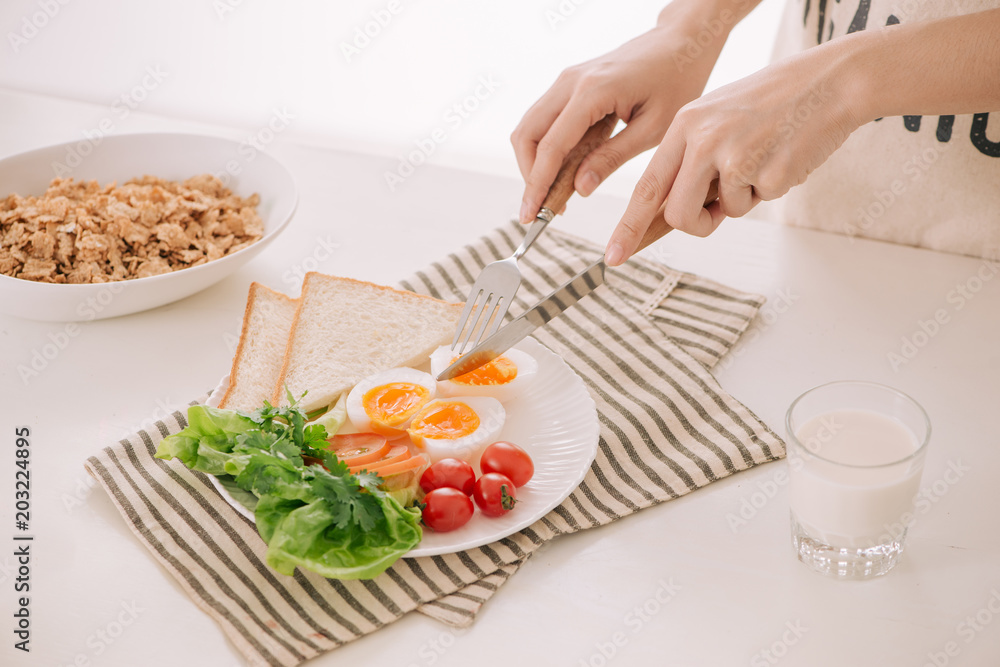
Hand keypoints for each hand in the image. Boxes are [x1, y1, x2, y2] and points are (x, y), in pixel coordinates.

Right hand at [511, 1, 734, 223]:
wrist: (681, 42)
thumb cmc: (677, 80)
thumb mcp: (654, 128)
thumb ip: (613, 157)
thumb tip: (580, 188)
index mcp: (592, 91)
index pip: (551, 146)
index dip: (537, 184)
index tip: (531, 215)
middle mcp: (571, 81)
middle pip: (527, 135)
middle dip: (529, 175)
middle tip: (541, 209)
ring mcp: (567, 80)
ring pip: (530, 127)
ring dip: (534, 163)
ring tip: (554, 194)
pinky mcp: (570, 83)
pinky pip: (544, 119)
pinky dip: (545, 148)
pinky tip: (564, 171)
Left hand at [605, 41, 862, 265]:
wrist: (828, 82)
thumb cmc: (769, 105)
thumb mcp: (715, 120)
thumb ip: (688, 164)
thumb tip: (665, 216)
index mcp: (684, 125)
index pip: (647, 187)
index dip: (629, 226)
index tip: (613, 256)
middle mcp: (703, 140)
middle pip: (678, 214)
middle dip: (696, 224)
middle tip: (715, 214)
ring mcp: (735, 155)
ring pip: (722, 212)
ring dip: (739, 201)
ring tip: (759, 161)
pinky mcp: (768, 172)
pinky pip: (759, 201)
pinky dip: (771, 187)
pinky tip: (783, 154)